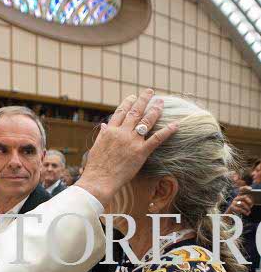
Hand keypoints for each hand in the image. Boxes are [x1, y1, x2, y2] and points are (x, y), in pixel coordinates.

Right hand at [76, 89, 177, 206]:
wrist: (99, 180)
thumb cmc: (96, 167)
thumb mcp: (96, 147)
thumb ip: (102, 134)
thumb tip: (104, 125)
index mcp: (110, 130)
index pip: (121, 111)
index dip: (128, 102)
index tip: (133, 97)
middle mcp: (122, 132)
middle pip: (135, 112)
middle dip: (143, 100)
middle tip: (150, 92)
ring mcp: (132, 141)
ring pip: (146, 121)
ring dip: (155, 110)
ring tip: (161, 102)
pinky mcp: (141, 152)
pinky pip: (156, 139)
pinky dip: (167, 131)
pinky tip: (175, 125)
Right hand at [226, 187, 252, 216]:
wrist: (230, 214)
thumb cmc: (239, 208)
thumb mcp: (243, 204)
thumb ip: (247, 201)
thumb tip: (251, 203)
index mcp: (239, 196)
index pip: (241, 189)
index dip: (245, 188)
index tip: (250, 189)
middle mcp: (236, 198)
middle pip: (244, 197)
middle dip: (249, 201)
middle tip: (251, 205)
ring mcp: (233, 202)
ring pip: (242, 203)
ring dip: (247, 208)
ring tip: (249, 211)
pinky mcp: (231, 207)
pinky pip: (239, 209)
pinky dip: (244, 212)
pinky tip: (247, 213)